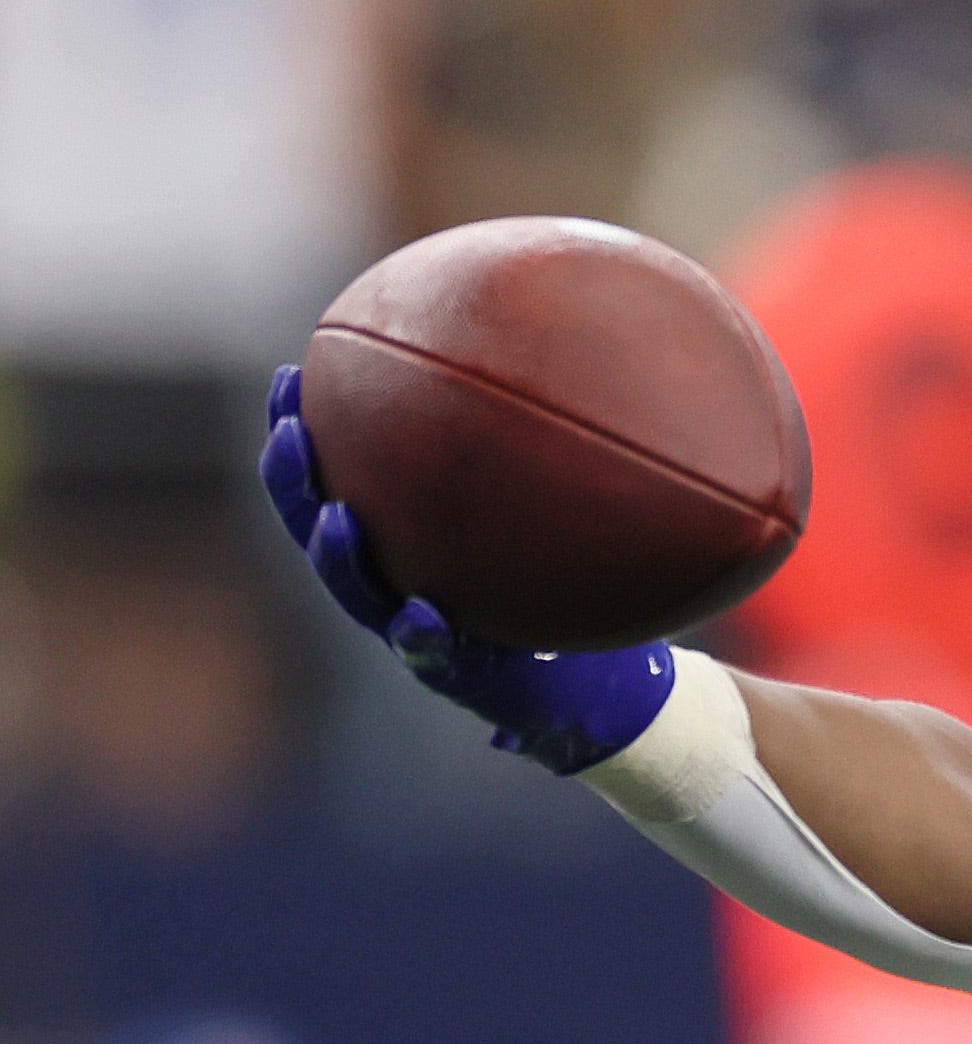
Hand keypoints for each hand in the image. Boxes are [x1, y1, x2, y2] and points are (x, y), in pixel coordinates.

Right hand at [260, 366, 676, 774]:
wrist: (609, 691)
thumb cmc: (575, 592)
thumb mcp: (559, 514)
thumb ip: (541, 453)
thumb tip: (555, 353)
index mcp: (407, 544)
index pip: (336, 479)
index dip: (301, 433)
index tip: (291, 373)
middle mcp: (400, 586)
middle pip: (322, 530)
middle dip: (296, 483)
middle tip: (291, 432)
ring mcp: (423, 637)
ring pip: (361, 596)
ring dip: (339, 559)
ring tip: (335, 519)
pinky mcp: (465, 683)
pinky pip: (436, 659)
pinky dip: (424, 636)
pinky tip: (423, 612)